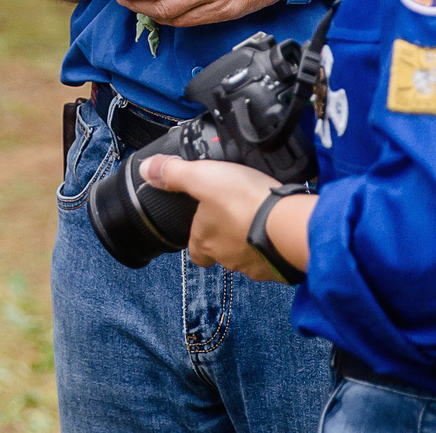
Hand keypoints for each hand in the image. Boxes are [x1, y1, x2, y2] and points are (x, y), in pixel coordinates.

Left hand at [139, 156, 311, 281]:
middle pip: (222, 251)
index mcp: (205, 241)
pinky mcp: (279, 266)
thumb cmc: (244, 202)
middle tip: (236, 213)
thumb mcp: (203, 177)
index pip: (195, 249)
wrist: (289, 225)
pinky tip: (278, 227)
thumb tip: (146, 169)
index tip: (204, 221)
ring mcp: (255, 265)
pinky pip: (272, 257)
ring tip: (258, 217)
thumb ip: (174, 173)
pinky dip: (273, 244)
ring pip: (248, 254)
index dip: (198, 236)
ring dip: (251, 238)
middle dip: (227, 235)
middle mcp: (227, 258)